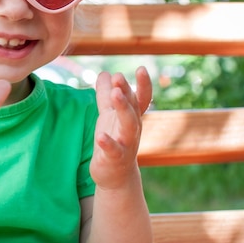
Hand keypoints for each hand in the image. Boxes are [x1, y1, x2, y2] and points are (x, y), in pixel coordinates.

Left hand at [90, 66, 151, 189]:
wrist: (115, 175)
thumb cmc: (113, 140)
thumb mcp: (108, 115)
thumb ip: (106, 95)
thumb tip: (105, 73)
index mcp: (131, 117)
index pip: (140, 99)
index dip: (143, 84)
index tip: (141, 68)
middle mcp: (132, 129)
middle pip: (133, 109)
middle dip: (127, 92)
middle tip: (119, 77)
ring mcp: (126, 144)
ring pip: (128, 126)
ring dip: (123, 110)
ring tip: (115, 95)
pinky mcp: (115, 159)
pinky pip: (114, 151)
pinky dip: (108, 143)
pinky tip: (100, 136)